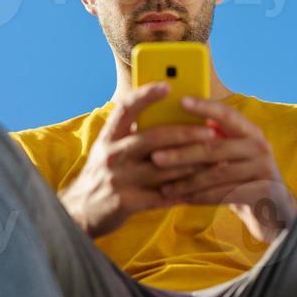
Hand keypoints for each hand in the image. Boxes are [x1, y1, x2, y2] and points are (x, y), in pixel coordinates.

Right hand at [58, 82, 220, 239]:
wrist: (80, 212)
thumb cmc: (104, 174)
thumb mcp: (111, 148)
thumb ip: (134, 133)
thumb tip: (170, 112)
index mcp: (109, 136)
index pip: (126, 108)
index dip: (146, 94)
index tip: (167, 85)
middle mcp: (112, 154)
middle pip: (153, 138)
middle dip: (186, 133)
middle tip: (211, 131)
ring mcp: (118, 178)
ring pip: (163, 168)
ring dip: (193, 164)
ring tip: (216, 160)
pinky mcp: (126, 202)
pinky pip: (162, 196)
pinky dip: (183, 192)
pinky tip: (202, 188)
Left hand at [150, 95, 296, 242]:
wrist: (273, 208)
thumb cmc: (241, 176)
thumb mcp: (231, 154)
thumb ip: (212, 140)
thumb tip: (171, 123)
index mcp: (249, 131)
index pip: (226, 114)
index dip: (204, 106)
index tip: (181, 101)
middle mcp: (259, 146)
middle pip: (214, 148)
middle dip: (182, 153)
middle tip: (155, 157)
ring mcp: (263, 169)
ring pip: (216, 174)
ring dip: (187, 182)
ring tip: (164, 188)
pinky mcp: (262, 191)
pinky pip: (224, 194)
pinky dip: (200, 198)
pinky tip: (181, 200)